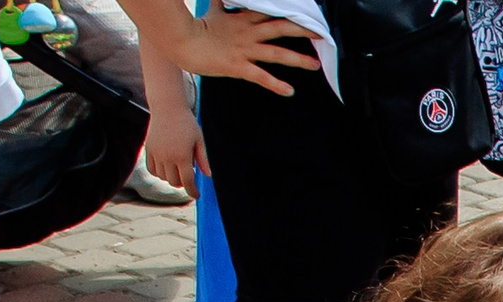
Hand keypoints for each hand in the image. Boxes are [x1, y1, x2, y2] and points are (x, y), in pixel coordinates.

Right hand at [144, 100, 207, 191]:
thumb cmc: (186, 123)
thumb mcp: (199, 140)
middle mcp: (167, 157)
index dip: (193, 191)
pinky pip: (152, 169)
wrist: (167, 108)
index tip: (196, 196)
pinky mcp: (148, 149)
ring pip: (163, 177)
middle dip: (183, 183)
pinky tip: (166, 169)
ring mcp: (156, 153)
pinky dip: (159, 173)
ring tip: (177, 170)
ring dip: (171, 178)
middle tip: (188, 177)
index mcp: (182, 156)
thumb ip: (203, 159)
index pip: (188, 181)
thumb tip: (208, 176)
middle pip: (174, 182)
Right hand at [162, 7, 320, 93]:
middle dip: (303, 30)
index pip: (271, 12)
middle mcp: (248, 33)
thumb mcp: (212, 10)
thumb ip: (221, 1)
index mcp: (243, 19)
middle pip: (281, 28)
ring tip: (315, 65)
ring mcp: (244, 50)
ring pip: (276, 54)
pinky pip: (260, 76)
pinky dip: (276, 85)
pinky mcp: (238, 66)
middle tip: (322, 34)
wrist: (180, 41)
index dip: (290, 12)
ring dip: (298, 60)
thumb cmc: (196, 28)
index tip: (308, 13)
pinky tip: (289, 91)